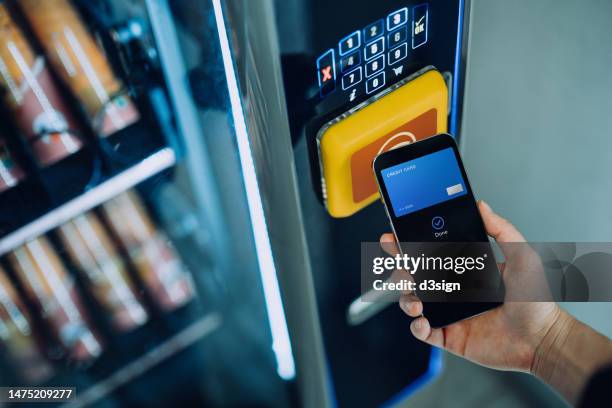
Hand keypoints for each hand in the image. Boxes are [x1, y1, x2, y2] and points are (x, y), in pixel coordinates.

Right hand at [380, 200, 560, 371]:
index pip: (431, 254)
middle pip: (415, 275)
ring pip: (412, 301)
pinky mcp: (449, 336)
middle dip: (400, 267)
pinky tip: (422, 320)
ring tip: (415, 299)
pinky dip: (416, 326)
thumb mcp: (522, 256)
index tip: (397, 235)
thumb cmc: (536, 301)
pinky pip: (423, 331)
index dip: (410, 245)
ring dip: (405, 297)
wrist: (543, 339)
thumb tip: (483, 206)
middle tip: (400, 261)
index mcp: (465, 270)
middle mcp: (453, 291)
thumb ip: (502, 230)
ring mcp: (449, 314)